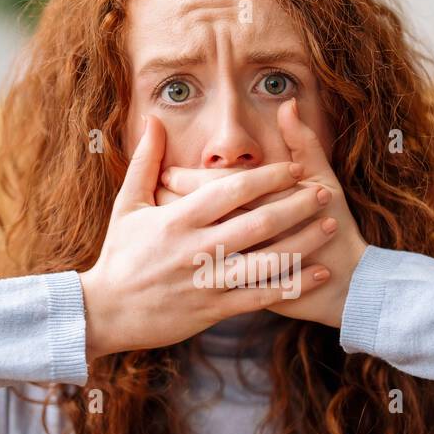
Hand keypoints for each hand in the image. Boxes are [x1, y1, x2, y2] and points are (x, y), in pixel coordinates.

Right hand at [78, 114, 339, 362]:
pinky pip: (261, 295)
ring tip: (329, 226)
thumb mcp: (127, 205)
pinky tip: (318, 271)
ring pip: (265, 260)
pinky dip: (293, 284)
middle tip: (323, 192)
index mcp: (177, 220)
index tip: (292, 168)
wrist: (104, 312)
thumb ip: (145, 162)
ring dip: (302, 242)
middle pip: (256, 223)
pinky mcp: (213, 309)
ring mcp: (207, 281)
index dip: (265, 178)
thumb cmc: (119, 256)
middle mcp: (196, 249)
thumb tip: (154, 121)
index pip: (230, 192)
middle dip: (294, 206)